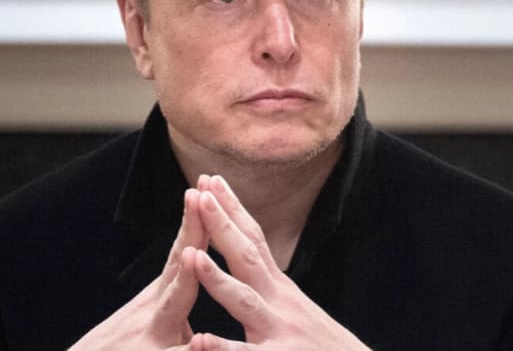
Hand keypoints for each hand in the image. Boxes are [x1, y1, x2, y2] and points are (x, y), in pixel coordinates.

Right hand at [69, 187, 207, 350]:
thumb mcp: (148, 323)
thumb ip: (174, 303)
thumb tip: (201, 279)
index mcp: (161, 300)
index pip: (182, 252)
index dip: (195, 220)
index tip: (207, 185)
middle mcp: (155, 312)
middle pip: (178, 264)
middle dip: (192, 230)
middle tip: (198, 195)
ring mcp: (152, 338)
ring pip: (173, 307)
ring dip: (184, 280)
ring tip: (195, 254)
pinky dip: (189, 349)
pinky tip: (199, 342)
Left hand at [187, 175, 369, 350]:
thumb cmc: (321, 346)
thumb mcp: (295, 309)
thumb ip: (269, 287)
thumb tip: (246, 259)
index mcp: (279, 289)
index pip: (254, 239)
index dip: (233, 208)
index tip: (211, 179)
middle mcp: (280, 304)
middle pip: (247, 257)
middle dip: (222, 225)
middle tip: (200, 193)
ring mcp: (279, 333)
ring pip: (244, 302)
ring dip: (216, 279)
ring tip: (191, 256)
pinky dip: (223, 350)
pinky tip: (200, 341)